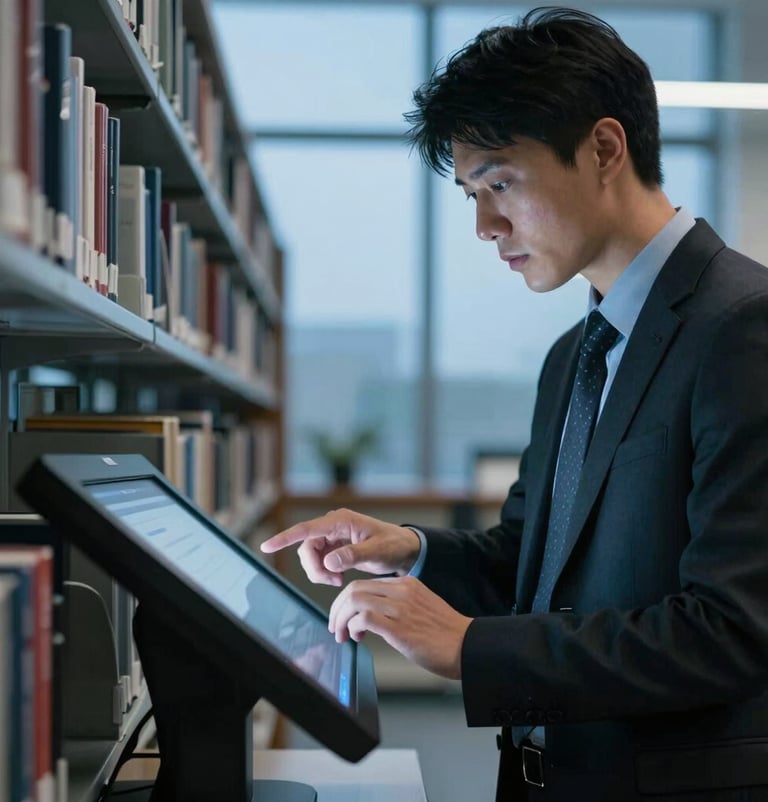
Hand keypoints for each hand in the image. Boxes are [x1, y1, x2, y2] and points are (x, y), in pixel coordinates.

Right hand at [260, 509, 421, 586]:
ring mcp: (331, 536)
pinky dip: (324, 574)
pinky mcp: (332, 547)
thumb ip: (353, 555)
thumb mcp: (376, 551)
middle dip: (314, 568)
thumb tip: (329, 562)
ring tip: (338, 581)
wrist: (402, 549)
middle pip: (306, 547)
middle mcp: (332, 525)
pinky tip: (338, 579)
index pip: (307, 529)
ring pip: (310, 557)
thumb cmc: (393, 545)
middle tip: (334, 582)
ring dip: (319, 573)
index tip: (267, 545)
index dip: (285, 537)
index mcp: (341, 520)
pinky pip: (317, 562)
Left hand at [329, 576, 472, 678]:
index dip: (348, 601)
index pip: (365, 584)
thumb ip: (398, 606)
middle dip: (338, 608)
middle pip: (354, 589)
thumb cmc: (446, 635)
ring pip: (355, 600)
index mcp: (407, 584)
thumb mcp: (420, 608)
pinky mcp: (399, 627)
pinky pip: (364, 618)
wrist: (468, 646)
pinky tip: (357, 637)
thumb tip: (372, 618)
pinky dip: (353, 627)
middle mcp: (402, 591)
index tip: (344, 617)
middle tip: (336, 626)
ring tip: (343, 635)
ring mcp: (400, 608)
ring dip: (342, 619)